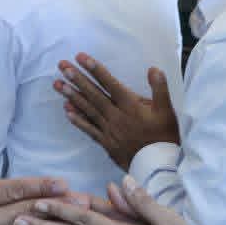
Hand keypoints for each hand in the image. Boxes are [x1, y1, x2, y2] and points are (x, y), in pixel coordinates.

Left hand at [54, 54, 178, 169]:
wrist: (159, 167)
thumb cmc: (165, 137)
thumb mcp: (168, 111)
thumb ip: (160, 89)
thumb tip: (153, 69)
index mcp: (130, 106)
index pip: (109, 83)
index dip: (95, 69)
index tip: (80, 57)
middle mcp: (116, 116)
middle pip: (93, 94)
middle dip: (77, 78)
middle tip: (62, 66)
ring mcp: (109, 130)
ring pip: (88, 110)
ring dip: (72, 96)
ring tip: (58, 84)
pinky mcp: (106, 142)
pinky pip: (89, 129)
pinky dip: (77, 119)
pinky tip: (66, 110)